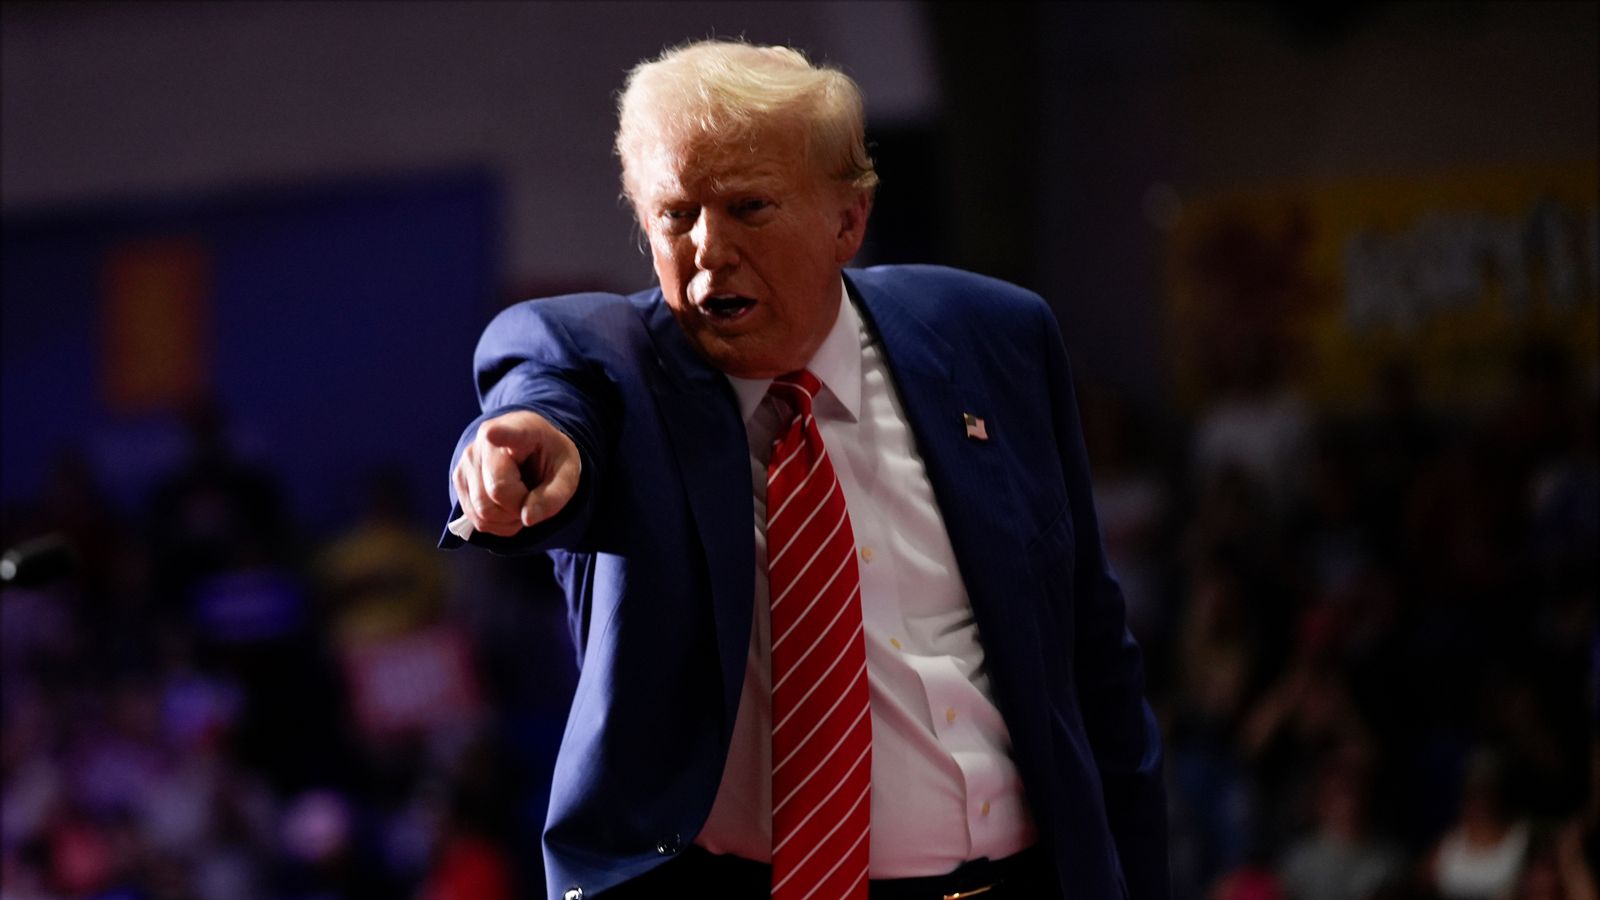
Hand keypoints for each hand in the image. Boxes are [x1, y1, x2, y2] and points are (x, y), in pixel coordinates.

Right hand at [452, 410, 580, 536]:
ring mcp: (467, 461)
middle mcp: (484, 442)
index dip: (499, 435)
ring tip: (521, 501)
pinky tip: (507, 508)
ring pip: (482, 511)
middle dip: (519, 507)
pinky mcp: (458, 480)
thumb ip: (555, 496)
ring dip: (508, 519)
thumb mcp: (568, 473)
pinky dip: (496, 524)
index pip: (506, 433)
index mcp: (519, 430)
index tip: (492, 433)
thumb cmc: (549, 457)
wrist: (529, 449)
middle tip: (533, 497)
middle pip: (497, 492)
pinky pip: (475, 519)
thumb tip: (527, 518)